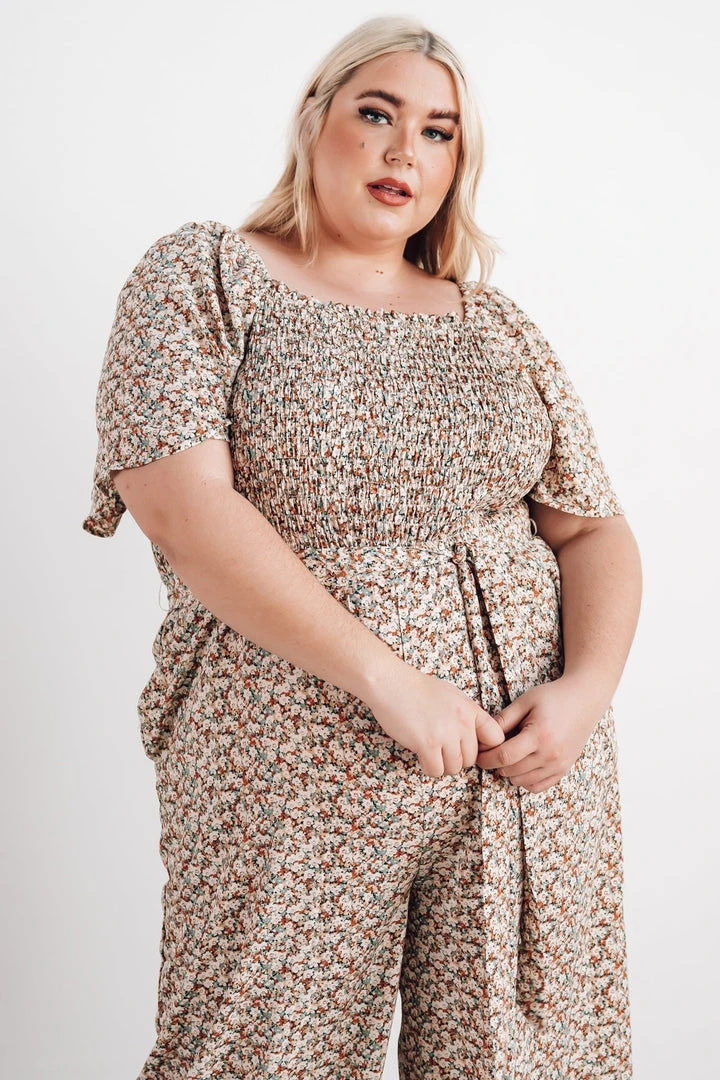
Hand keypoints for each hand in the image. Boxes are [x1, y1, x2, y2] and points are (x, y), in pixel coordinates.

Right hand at [364, 663, 504, 777]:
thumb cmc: (418, 689)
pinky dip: (429, 768)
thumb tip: (473, 738)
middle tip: (442, 749)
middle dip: (457, 758)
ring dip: (442, 764)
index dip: (485, 747)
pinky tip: (422, 756)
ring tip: (431, 752)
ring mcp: (445, 735)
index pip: (496, 738)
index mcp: (470, 710)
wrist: (392, 683)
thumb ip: (466, 716)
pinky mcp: (426, 744)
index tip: (469, 746)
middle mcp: (462, 723)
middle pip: (471, 758)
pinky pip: (436, 770)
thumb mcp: (452, 696)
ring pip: (454, 768)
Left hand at [475, 673, 607, 792]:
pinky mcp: (564, 770)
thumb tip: (483, 735)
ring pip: (522, 782)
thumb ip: (504, 719)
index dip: (486, 758)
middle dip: (495, 764)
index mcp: (539, 735)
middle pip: (511, 771)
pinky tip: (521, 766)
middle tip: (490, 752)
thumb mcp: (525, 701)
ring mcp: (559, 765)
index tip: (478, 753)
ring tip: (507, 756)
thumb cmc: (553, 697)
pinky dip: (524, 780)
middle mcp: (551, 754)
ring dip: (509, 773)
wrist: (585, 699)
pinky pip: (537, 787)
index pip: (504, 756)